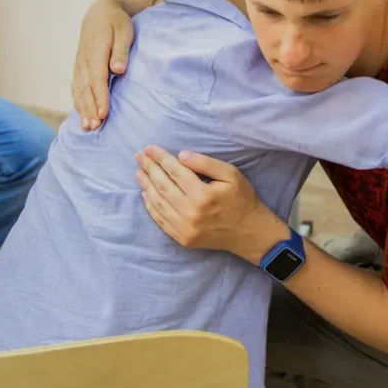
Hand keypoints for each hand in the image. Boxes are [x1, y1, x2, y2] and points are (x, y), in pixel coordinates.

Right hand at [72, 0, 134, 130]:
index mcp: (95, 51)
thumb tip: (118, 69)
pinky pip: (76, 87)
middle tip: (95, 127)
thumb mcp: (124, 31)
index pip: (97, 79)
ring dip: (82, 108)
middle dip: (89, 108)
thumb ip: (121, 50)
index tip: (103, 114)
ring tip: (87, 126)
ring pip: (79, 89)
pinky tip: (81, 114)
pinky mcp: (79, 67)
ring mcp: (79, 64)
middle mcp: (84, 60)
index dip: (100, 97)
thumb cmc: (117, 22)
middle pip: (85, 88)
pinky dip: (78, 101)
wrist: (100, 12)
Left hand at [135, 146, 288, 263]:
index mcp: (203, 194)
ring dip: (146, 185)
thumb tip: (181, 156)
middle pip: (163, 186)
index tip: (149, 149)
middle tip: (138, 156)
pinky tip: (145, 194)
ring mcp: (185, 228)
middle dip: (149, 168)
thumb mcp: (231, 174)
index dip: (160, 158)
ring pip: (158, 203)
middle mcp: (190, 212)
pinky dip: (150, 206)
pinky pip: (161, 220)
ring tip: (138, 172)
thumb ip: (206, 163)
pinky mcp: (183, 238)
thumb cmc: (242, 199)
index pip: (175, 171)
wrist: (249, 232)